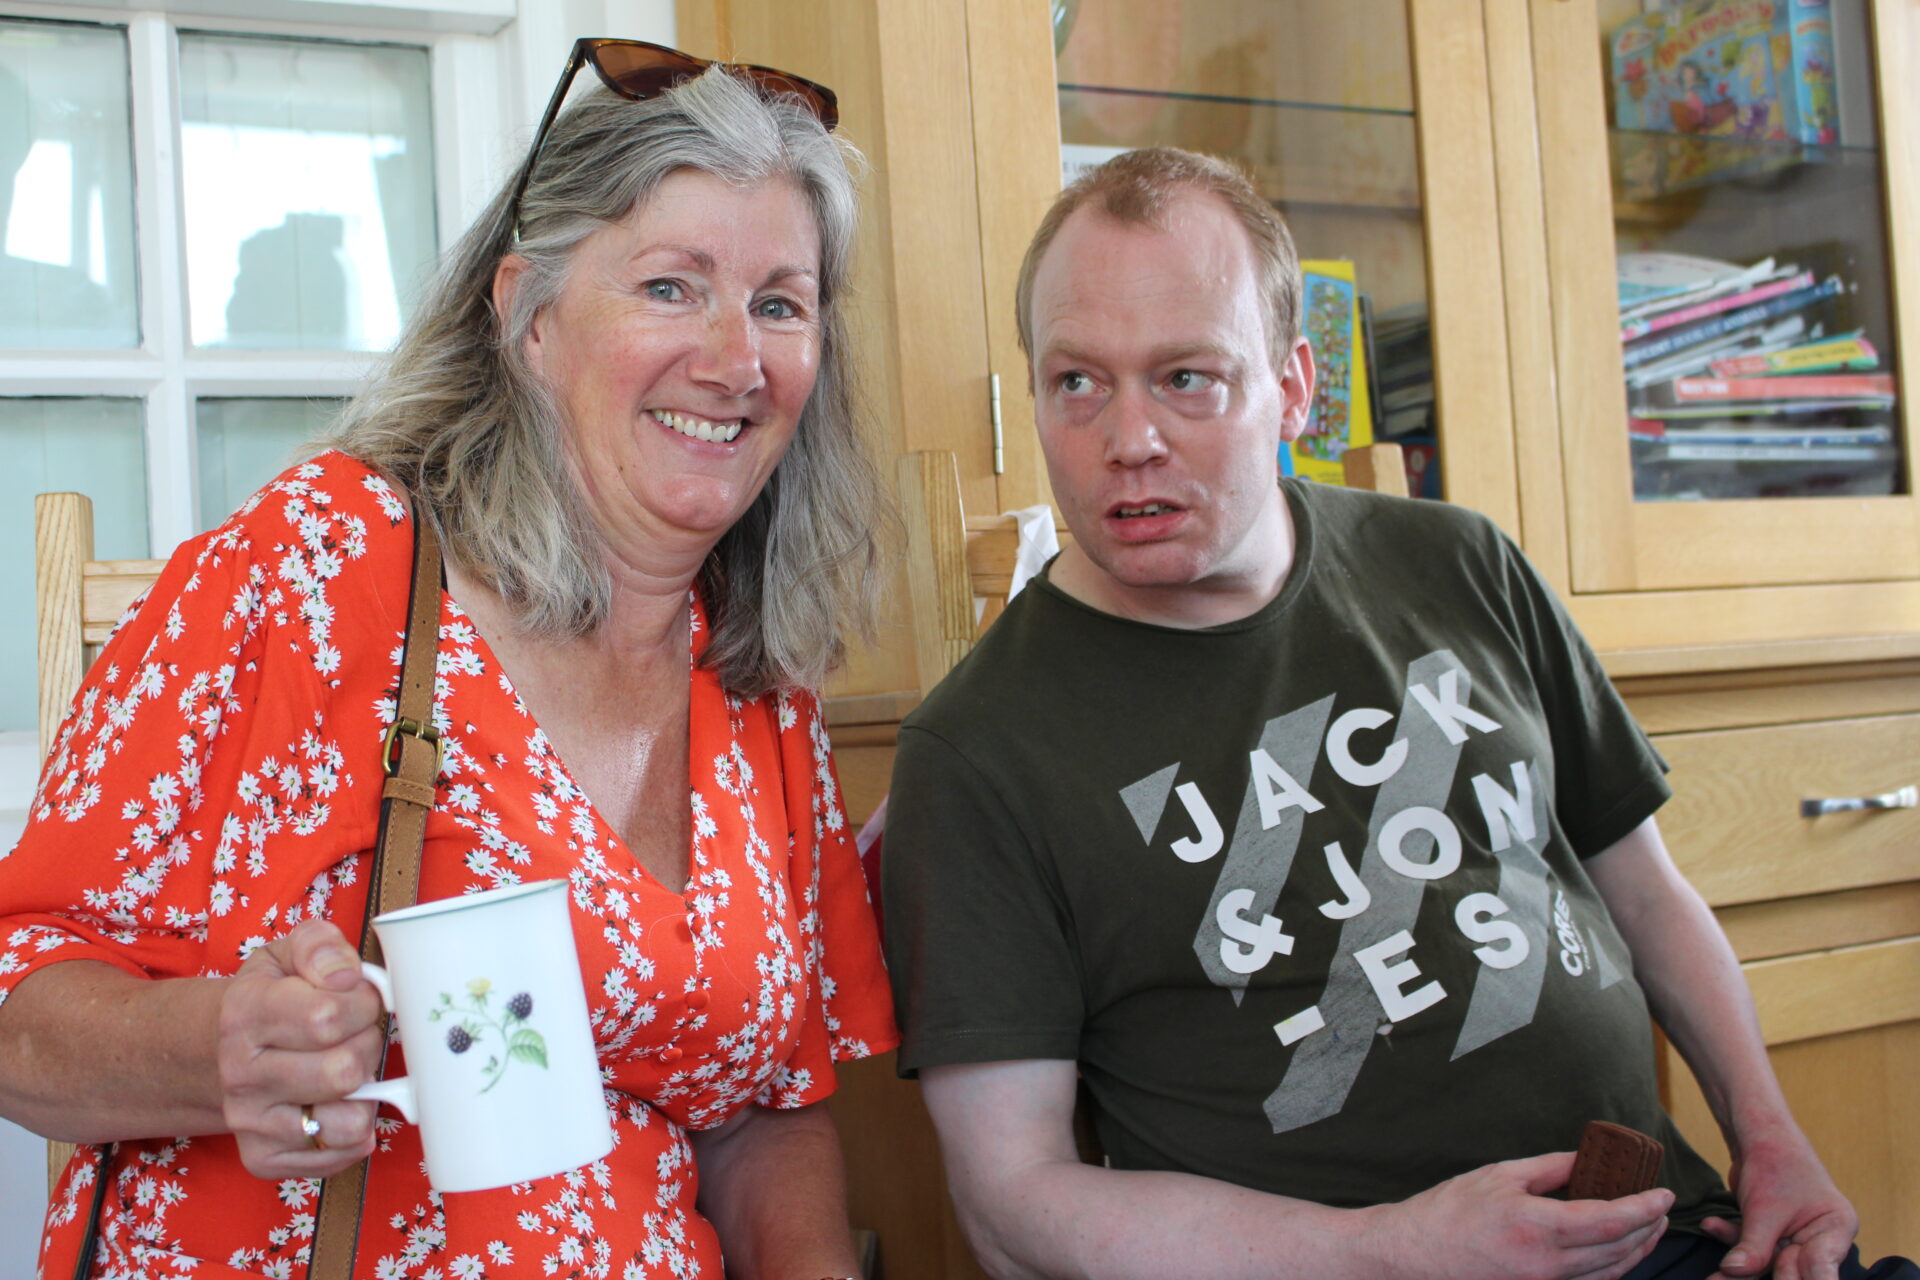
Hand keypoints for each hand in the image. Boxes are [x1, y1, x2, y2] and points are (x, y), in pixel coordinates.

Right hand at [217, 919, 383, 1178]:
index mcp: (246, 1015)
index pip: (328, 1017)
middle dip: (367, 1046)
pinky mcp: (263, 1158)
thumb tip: (346, 976)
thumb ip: (320, 946)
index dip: (363, 1004)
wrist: (222, 1052)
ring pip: (348, 1121)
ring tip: (348, 1071)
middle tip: (354, 1035)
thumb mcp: (288, 953)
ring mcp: (249, 1122)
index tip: (359, 999)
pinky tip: (340, 1102)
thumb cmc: (273, 997)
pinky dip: (356, 1129)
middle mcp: (241, 1075)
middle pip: (344, 1071)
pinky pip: (341, 1154)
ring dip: (365, 1093)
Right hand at [1367, 1151, 1673, 1279]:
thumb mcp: (1499, 1175)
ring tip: (1649, 1228)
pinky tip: (1617, 1253)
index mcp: (1538, 1227)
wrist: (1415, 1256)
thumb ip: (1550, 1168)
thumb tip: (1587, 1159)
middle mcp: (1548, 1265)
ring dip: (1637, 1251)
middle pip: (1619, 1250)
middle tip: (1661, 1208)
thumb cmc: (1450, 1212)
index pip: (1611, 1220)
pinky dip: (1613, 1269)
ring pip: (1611, 1274)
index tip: (1663, 1194)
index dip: (1645, 1208)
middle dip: (1649, 1228)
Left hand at [1702, 1131, 1857, 1279]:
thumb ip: (1753, 1247)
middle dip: (1757, 1275)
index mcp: (1835, 1231)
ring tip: (1712, 1276)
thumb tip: (1734, 1273)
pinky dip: (1730, 1236)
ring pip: (1766, 1263)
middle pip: (1791, 1271)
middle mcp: (1821, 1239)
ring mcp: (1796, 1237)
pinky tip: (1710, 1224)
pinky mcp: (1771, 1232)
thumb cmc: (1774, 1162)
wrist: (1757, 1132)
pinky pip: (1751, 1245)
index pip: (1819, 1270)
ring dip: (1738, 1264)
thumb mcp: (1764, 1210)